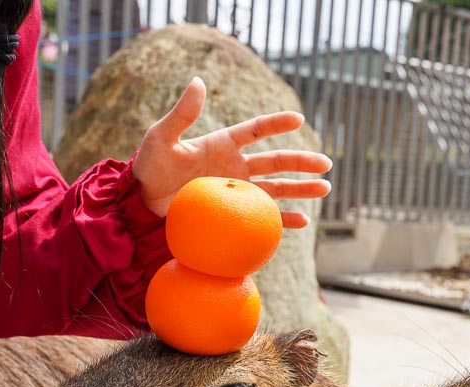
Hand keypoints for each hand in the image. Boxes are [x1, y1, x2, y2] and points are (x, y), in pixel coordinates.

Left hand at [131, 77, 332, 227]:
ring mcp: (236, 192)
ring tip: (325, 189)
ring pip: (276, 189)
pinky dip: (283, 220)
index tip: (298, 119)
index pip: (256, 130)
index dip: (276, 124)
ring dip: (301, 190)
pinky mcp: (233, 215)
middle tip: (327, 164)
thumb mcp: (161, 139)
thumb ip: (181, 114)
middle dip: (302, 162)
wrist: (142, 205)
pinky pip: (263, 218)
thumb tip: (197, 82)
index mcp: (223, 144)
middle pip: (276, 161)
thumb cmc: (148, 169)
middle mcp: (235, 166)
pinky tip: (303, 222)